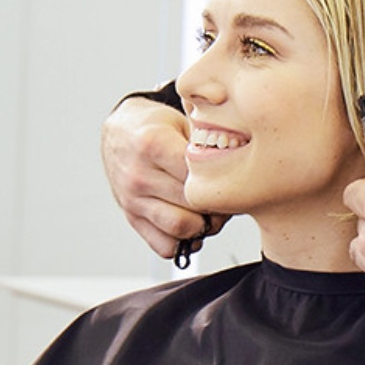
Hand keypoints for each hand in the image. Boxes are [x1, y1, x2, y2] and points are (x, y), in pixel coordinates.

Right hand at [101, 96, 227, 257]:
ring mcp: (133, 200)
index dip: (223, 181)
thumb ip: (210, 139)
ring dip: (204, 225)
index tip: (233, 178)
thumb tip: (243, 159)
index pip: (199, 176)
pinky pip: (164, 245)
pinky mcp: (132, 218)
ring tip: (211, 211)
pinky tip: (193, 224)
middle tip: (227, 197)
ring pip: (181, 228)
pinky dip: (184, 242)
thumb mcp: (185, 119)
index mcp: (153, 145)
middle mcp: (139, 175)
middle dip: (217, 204)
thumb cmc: (157, 127)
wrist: (121, 133)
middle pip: (193, 204)